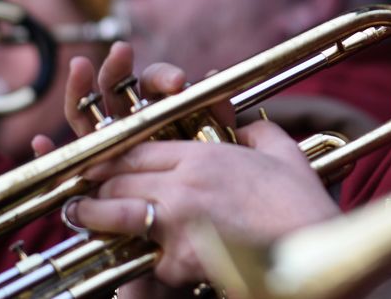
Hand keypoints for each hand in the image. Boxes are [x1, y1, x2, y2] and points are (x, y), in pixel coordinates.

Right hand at [32, 42, 233, 154]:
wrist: (186, 209)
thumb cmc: (200, 168)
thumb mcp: (213, 138)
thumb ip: (216, 111)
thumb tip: (214, 76)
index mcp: (156, 105)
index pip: (154, 81)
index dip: (163, 77)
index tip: (178, 82)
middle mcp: (126, 117)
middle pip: (116, 86)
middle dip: (118, 67)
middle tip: (123, 51)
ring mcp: (104, 140)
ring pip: (87, 110)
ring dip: (80, 87)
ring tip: (79, 65)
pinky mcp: (86, 168)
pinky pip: (65, 160)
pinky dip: (49, 153)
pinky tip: (40, 143)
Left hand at [72, 120, 339, 285]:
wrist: (310, 252)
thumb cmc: (300, 204)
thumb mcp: (282, 152)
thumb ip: (256, 132)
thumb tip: (243, 130)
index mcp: (203, 156)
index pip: (138, 149)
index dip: (111, 154)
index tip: (98, 160)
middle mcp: (182, 185)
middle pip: (119, 178)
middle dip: (96, 183)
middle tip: (84, 187)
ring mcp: (177, 223)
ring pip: (115, 212)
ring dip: (92, 214)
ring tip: (80, 215)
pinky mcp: (179, 261)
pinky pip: (145, 255)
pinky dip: (140, 255)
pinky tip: (129, 255)